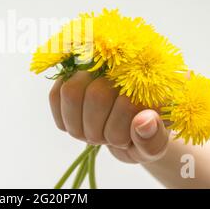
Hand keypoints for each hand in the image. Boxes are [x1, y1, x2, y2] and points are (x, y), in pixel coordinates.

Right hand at [49, 71, 169, 163]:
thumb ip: (153, 139)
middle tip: (107, 139)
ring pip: (71, 92)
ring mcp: (92, 66)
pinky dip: (64, 119)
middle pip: (96, 96)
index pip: (126, 102)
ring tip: (93, 133)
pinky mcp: (70, 75)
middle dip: (97, 130)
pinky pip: (55, 95)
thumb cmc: (144, 137)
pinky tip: (79, 125)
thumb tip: (144, 120)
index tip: (124, 142)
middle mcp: (120, 62)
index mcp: (147, 76)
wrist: (130, 130)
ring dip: (79, 126)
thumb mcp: (153, 147)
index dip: (118, 131)